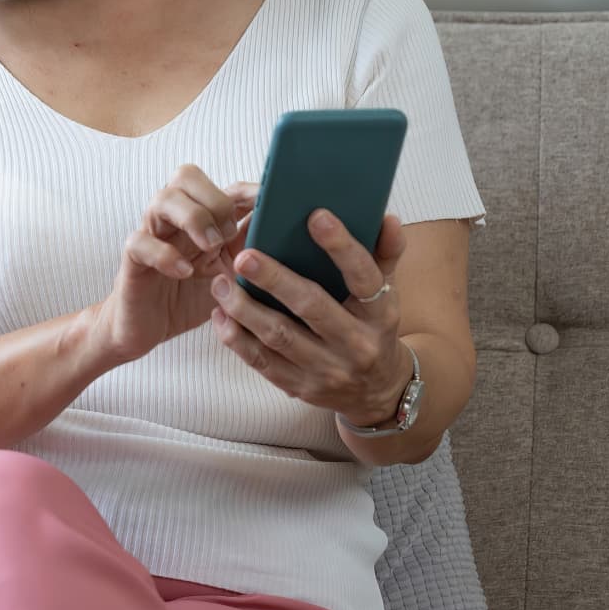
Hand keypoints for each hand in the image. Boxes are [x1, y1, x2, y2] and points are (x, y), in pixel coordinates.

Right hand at [90, 166, 258, 364]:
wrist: (147, 329)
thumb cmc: (190, 298)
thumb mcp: (232, 277)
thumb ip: (253, 254)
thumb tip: (288, 240)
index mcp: (202, 218)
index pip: (222, 185)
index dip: (245, 191)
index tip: (268, 207)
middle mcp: (175, 219)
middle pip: (187, 175)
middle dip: (214, 199)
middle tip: (229, 234)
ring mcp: (153, 236)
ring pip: (163, 199)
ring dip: (194, 218)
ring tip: (210, 247)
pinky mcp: (133, 260)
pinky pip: (140, 242)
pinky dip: (164, 254)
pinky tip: (184, 272)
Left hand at [209, 207, 409, 425]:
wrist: (376, 392)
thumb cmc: (374, 328)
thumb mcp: (388, 293)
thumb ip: (386, 254)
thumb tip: (388, 218)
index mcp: (381, 315)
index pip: (363, 277)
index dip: (341, 247)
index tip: (316, 216)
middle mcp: (356, 344)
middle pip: (312, 307)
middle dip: (275, 280)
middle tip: (244, 257)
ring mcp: (326, 370)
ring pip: (279, 337)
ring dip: (244, 308)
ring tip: (221, 282)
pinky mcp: (300, 386)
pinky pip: (261, 362)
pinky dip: (236, 338)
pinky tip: (220, 314)